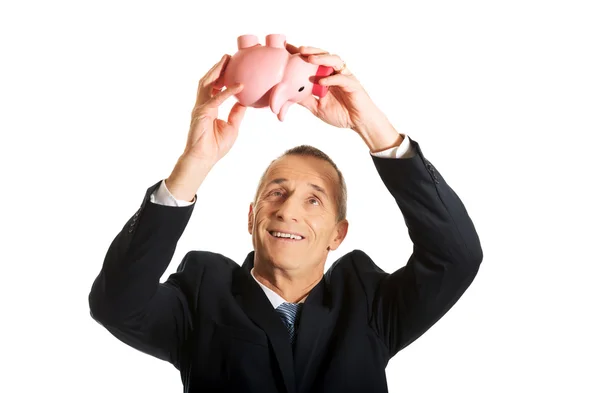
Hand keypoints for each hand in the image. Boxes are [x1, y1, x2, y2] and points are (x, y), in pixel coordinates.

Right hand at [166, 55, 245, 201]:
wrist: (204, 159)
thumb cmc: (216, 146)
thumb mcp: (232, 127)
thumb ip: (236, 113)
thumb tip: (244, 103)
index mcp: (209, 108)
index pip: (214, 88)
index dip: (221, 76)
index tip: (230, 66)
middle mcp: (203, 105)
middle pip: (208, 81)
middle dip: (217, 68)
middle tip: (227, 56)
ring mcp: (200, 108)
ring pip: (207, 84)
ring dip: (217, 71)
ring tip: (226, 60)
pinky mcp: (202, 113)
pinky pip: (217, 99)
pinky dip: (228, 92)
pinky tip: (239, 86)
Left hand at [286, 43, 401, 151]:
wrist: (358, 123)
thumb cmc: (341, 113)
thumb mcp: (316, 108)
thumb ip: (304, 100)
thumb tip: (287, 95)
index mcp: (326, 76)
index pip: (314, 61)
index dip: (302, 54)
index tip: (288, 49)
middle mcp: (335, 73)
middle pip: (324, 55)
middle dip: (312, 51)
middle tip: (299, 49)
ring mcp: (345, 77)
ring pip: (335, 61)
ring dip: (322, 59)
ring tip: (310, 59)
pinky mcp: (353, 84)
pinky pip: (342, 78)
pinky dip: (332, 78)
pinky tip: (322, 81)